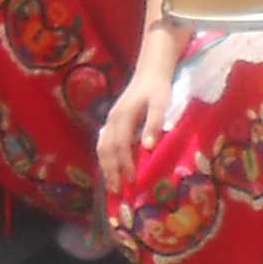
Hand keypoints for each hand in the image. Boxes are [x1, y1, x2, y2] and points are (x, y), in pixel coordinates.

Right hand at [96, 73, 164, 196]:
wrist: (150, 71)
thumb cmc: (157, 88)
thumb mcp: (160, 103)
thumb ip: (154, 123)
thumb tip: (148, 147)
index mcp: (122, 117)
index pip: (120, 146)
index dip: (124, 165)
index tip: (131, 182)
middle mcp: (112, 120)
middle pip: (106, 150)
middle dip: (110, 171)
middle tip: (117, 192)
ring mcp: (110, 120)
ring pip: (102, 147)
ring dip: (106, 167)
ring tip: (112, 185)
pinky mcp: (112, 121)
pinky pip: (104, 143)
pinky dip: (105, 158)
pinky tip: (111, 169)